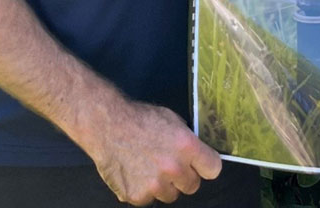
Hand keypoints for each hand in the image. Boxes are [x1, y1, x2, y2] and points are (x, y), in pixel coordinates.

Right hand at [89, 99, 221, 204]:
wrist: (106, 125)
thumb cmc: (139, 119)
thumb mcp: (172, 120)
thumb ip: (188, 141)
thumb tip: (199, 155)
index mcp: (186, 146)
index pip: (213, 169)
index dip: (205, 165)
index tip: (199, 164)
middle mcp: (173, 168)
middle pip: (192, 186)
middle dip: (183, 176)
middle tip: (168, 163)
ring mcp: (155, 185)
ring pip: (171, 195)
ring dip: (163, 185)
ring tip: (148, 166)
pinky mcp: (137, 196)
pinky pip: (149, 199)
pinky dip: (143, 189)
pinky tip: (135, 172)